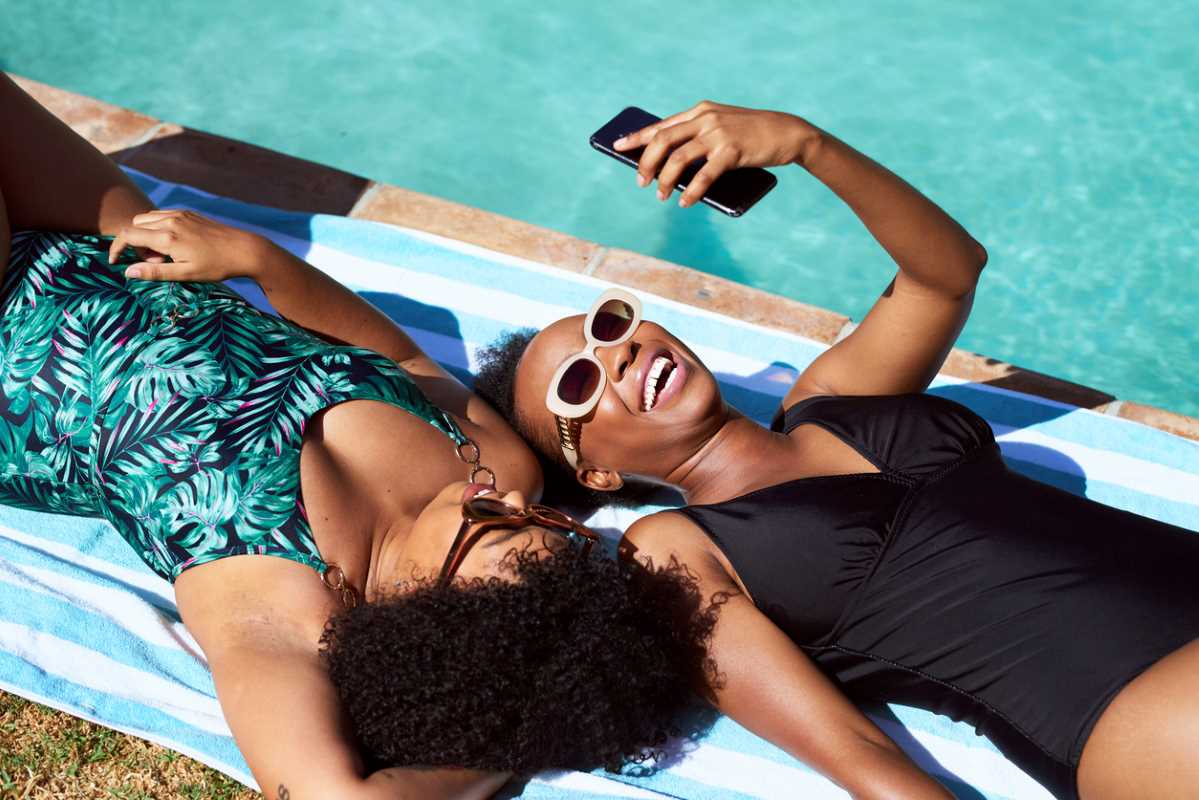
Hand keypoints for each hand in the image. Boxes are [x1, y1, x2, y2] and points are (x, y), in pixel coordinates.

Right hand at [107, 210, 268, 281]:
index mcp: (167, 237)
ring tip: (166, 255)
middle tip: (155, 263)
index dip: (116, 248)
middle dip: (135, 244)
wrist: (244, 250)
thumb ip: (155, 272)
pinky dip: (158, 228)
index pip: (128, 235)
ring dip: (146, 235)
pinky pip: (162, 216)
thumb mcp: (185, 274)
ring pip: (147, 219)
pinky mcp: (188, 213)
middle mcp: (170, 221)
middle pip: (135, 225)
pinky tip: (175, 245)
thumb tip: (128, 272)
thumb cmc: (216, 266)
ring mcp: (180, 214)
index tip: (115, 262)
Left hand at [613, 100, 819, 206]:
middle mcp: (705, 119)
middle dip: (646, 163)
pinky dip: (691, 191)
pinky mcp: (732, 151)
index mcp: (700, 111)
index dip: (637, 137)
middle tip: (640, 182)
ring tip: (660, 196)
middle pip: (663, 140)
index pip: (661, 125)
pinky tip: (685, 202)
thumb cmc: (752, 135)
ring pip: (678, 158)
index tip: (617, 146)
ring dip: (665, 180)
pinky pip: (703, 175)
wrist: (787, 132)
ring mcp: (718, 134)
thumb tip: (672, 168)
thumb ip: (700, 139)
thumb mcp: (722, 128)